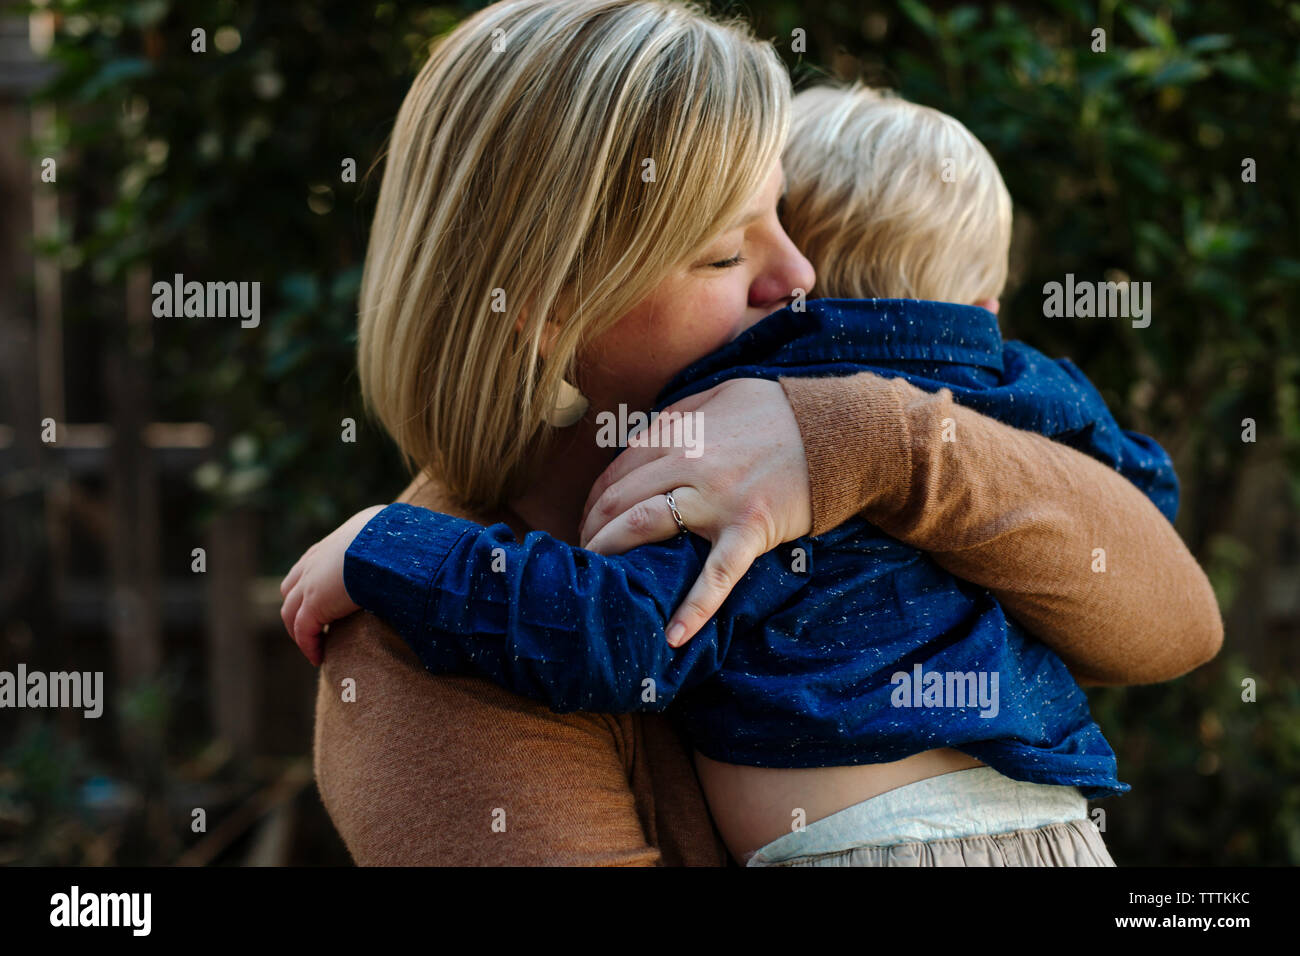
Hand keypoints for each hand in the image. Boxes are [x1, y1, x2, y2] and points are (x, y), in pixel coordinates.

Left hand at [279, 505, 384, 665]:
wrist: (390, 547)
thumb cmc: (398, 540)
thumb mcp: (390, 535)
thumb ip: (390, 545)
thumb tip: (413, 549)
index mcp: (333, 545)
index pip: (311, 566)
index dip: (313, 587)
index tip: (329, 605)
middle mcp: (315, 562)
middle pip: (291, 589)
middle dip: (298, 609)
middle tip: (315, 628)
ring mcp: (310, 583)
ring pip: (291, 613)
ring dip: (300, 632)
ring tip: (315, 648)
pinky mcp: (314, 604)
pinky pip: (303, 632)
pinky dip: (309, 646)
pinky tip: (319, 658)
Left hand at [579, 378, 811, 646]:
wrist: (838, 430)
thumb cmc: (775, 411)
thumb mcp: (716, 395)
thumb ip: (675, 417)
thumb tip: (637, 441)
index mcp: (679, 433)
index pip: (617, 470)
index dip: (594, 499)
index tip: (588, 520)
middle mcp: (690, 463)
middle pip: (620, 499)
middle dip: (592, 528)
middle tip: (584, 553)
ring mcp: (718, 498)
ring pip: (645, 525)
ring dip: (612, 551)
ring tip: (598, 578)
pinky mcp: (750, 528)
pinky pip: (717, 574)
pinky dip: (695, 608)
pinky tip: (673, 636)